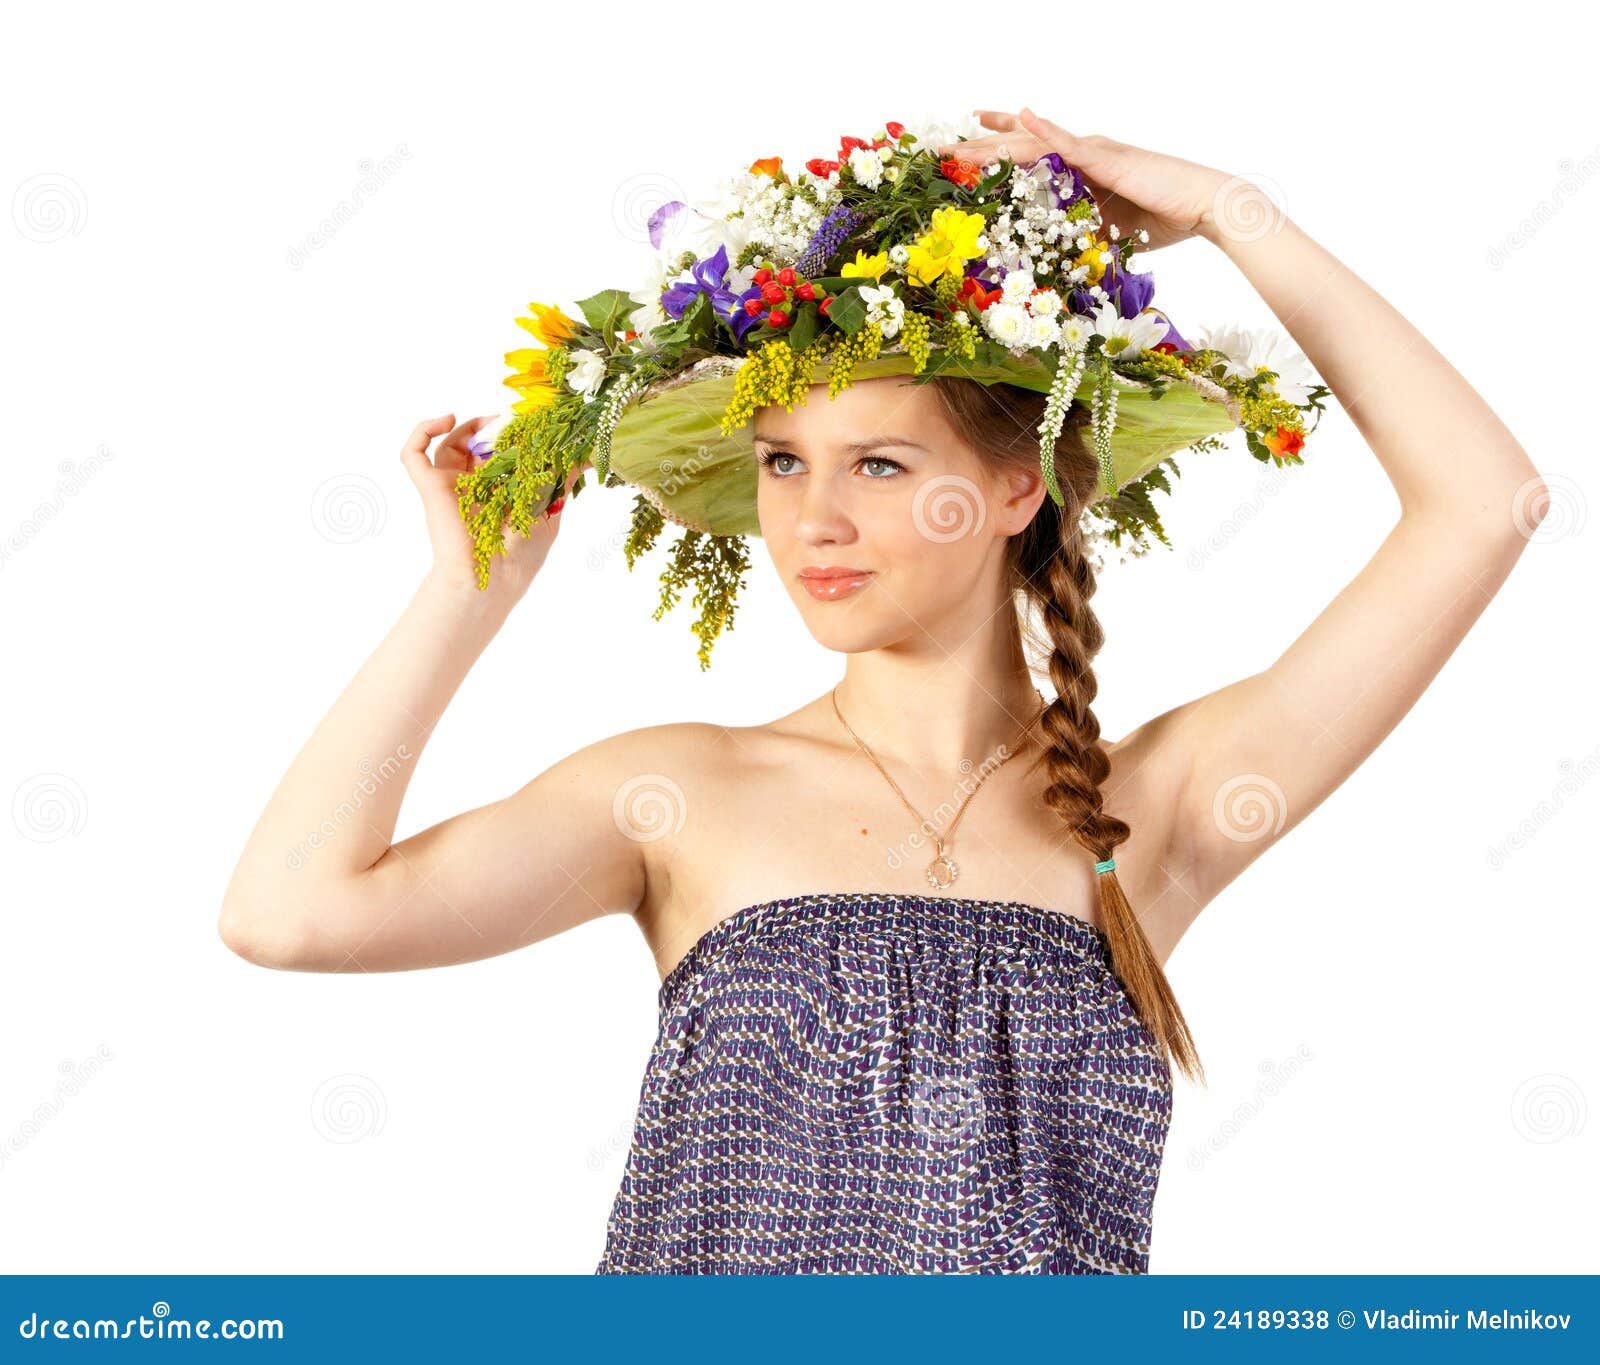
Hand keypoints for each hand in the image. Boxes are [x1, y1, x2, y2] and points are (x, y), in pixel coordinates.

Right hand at [399, 414, 583, 607]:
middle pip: (475, 444)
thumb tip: (588, 456)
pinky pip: (412, 454)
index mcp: (499, 493)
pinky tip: (445, 419)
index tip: (530, 422)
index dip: (511, 434)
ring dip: (468, 427)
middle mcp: (473, 487)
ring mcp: (450, 485)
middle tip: (514, 421)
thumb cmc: (520, 556)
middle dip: (494, 428)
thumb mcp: (549, 509)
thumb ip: (561, 478)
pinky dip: (421, 431)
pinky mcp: (431, 486)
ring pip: (448, 443)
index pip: (501, 453)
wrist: (492, 578)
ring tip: (492, 423)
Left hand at [938, 107, 1237, 250]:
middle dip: (979, 147)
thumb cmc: (1163, 218)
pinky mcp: (1107, 158)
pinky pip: (1070, 142)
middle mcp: (1080, 154)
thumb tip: (1060, 256)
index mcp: (1079, 171)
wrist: (1203, 206)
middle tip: (941, 147)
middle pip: (1020, 148)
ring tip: (963, 134)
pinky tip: (1022, 116)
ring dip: (997, 139)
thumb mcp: (1110, 233)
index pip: (1029, 156)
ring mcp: (1092, 152)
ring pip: (1035, 144)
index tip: (963, 146)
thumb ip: (1082, 236)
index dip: (995, 147)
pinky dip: (1045, 129)